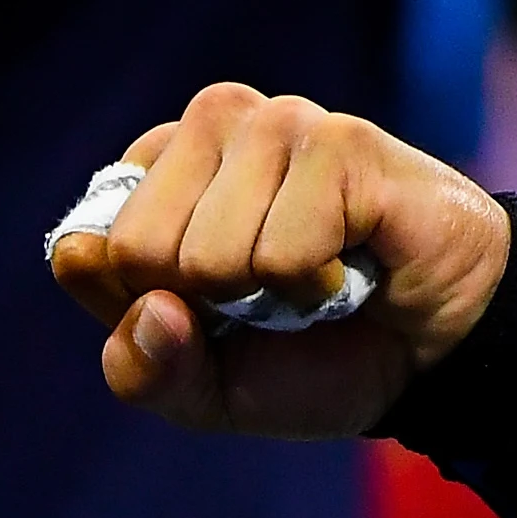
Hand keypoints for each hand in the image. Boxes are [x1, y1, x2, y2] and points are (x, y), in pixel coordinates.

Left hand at [51, 84, 509, 438]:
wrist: (429, 361)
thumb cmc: (314, 359)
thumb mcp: (206, 393)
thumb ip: (144, 370)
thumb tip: (151, 311)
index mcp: (157, 174)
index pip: (87, 249)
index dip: (149, 310)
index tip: (208, 312)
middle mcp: (210, 129)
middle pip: (138, 248)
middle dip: (207, 303)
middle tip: (270, 294)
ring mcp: (277, 124)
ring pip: (209, 252)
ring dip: (269, 297)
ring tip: (317, 275)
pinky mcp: (341, 141)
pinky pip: (281, 251)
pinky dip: (319, 285)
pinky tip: (354, 260)